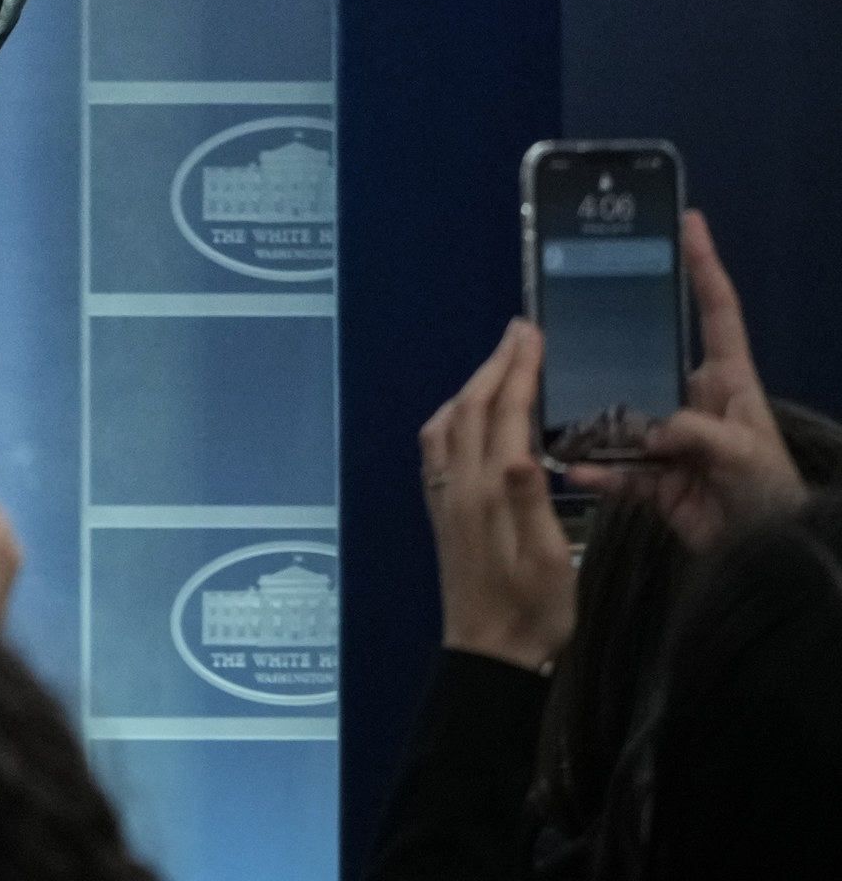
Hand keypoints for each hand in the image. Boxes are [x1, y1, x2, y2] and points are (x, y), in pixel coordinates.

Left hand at [419, 318, 574, 669]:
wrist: (488, 655)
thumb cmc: (533, 611)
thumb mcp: (548, 563)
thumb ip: (531, 505)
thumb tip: (519, 452)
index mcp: (489, 492)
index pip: (503, 415)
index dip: (517, 370)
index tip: (531, 334)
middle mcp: (458, 486)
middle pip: (470, 409)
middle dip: (494, 365)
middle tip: (518, 332)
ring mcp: (445, 497)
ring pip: (448, 423)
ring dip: (471, 386)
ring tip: (499, 363)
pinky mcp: (442, 511)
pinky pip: (438, 447)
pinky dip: (455, 415)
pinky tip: (467, 416)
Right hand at [572, 211, 802, 546]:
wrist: (768, 560)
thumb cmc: (771, 494)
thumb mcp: (744, 453)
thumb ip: (695, 430)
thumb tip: (646, 425)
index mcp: (728, 382)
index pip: (717, 312)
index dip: (704, 267)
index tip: (688, 223)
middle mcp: (692, 401)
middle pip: (646, 360)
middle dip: (610, 347)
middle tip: (567, 320)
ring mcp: (669, 439)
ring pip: (620, 413)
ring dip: (592, 415)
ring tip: (552, 398)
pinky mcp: (652, 479)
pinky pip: (613, 466)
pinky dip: (592, 468)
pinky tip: (571, 466)